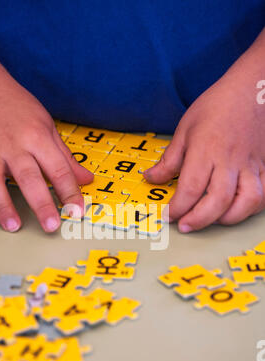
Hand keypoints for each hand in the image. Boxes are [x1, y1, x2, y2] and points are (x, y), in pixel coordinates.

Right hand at [0, 27, 92, 231]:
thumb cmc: (16, 107)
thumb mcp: (46, 126)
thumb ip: (65, 157)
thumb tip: (87, 180)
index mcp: (36, 137)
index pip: (58, 169)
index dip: (70, 192)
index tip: (77, 212)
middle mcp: (12, 145)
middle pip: (28, 178)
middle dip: (41, 204)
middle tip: (51, 226)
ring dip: (3, 206)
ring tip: (14, 226)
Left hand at [144, 56, 264, 231]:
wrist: (252, 89)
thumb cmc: (217, 106)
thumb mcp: (185, 129)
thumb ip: (169, 159)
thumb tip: (151, 178)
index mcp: (206, 150)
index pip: (190, 188)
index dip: (177, 208)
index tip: (167, 215)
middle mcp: (229, 160)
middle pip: (217, 200)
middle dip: (198, 220)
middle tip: (184, 226)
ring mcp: (251, 165)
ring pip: (247, 201)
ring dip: (228, 218)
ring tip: (212, 220)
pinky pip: (264, 194)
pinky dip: (251, 208)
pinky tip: (237, 209)